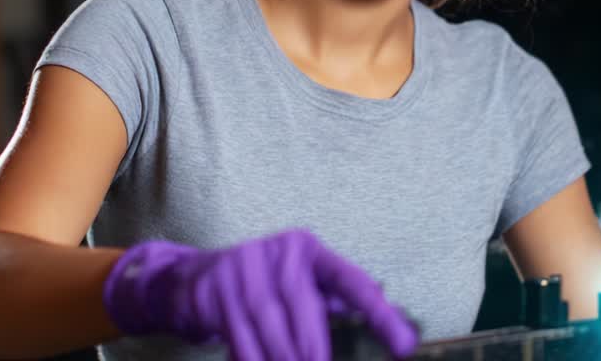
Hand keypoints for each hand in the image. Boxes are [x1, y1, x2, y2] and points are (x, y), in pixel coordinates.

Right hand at [102, 229, 417, 359]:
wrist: (196, 276)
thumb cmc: (263, 281)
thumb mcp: (298, 278)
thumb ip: (330, 295)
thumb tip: (382, 308)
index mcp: (309, 250)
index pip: (353, 282)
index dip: (380, 315)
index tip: (405, 346)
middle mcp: (281, 256)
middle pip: (308, 318)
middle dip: (317, 355)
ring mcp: (246, 275)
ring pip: (275, 336)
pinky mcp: (218, 296)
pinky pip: (244, 344)